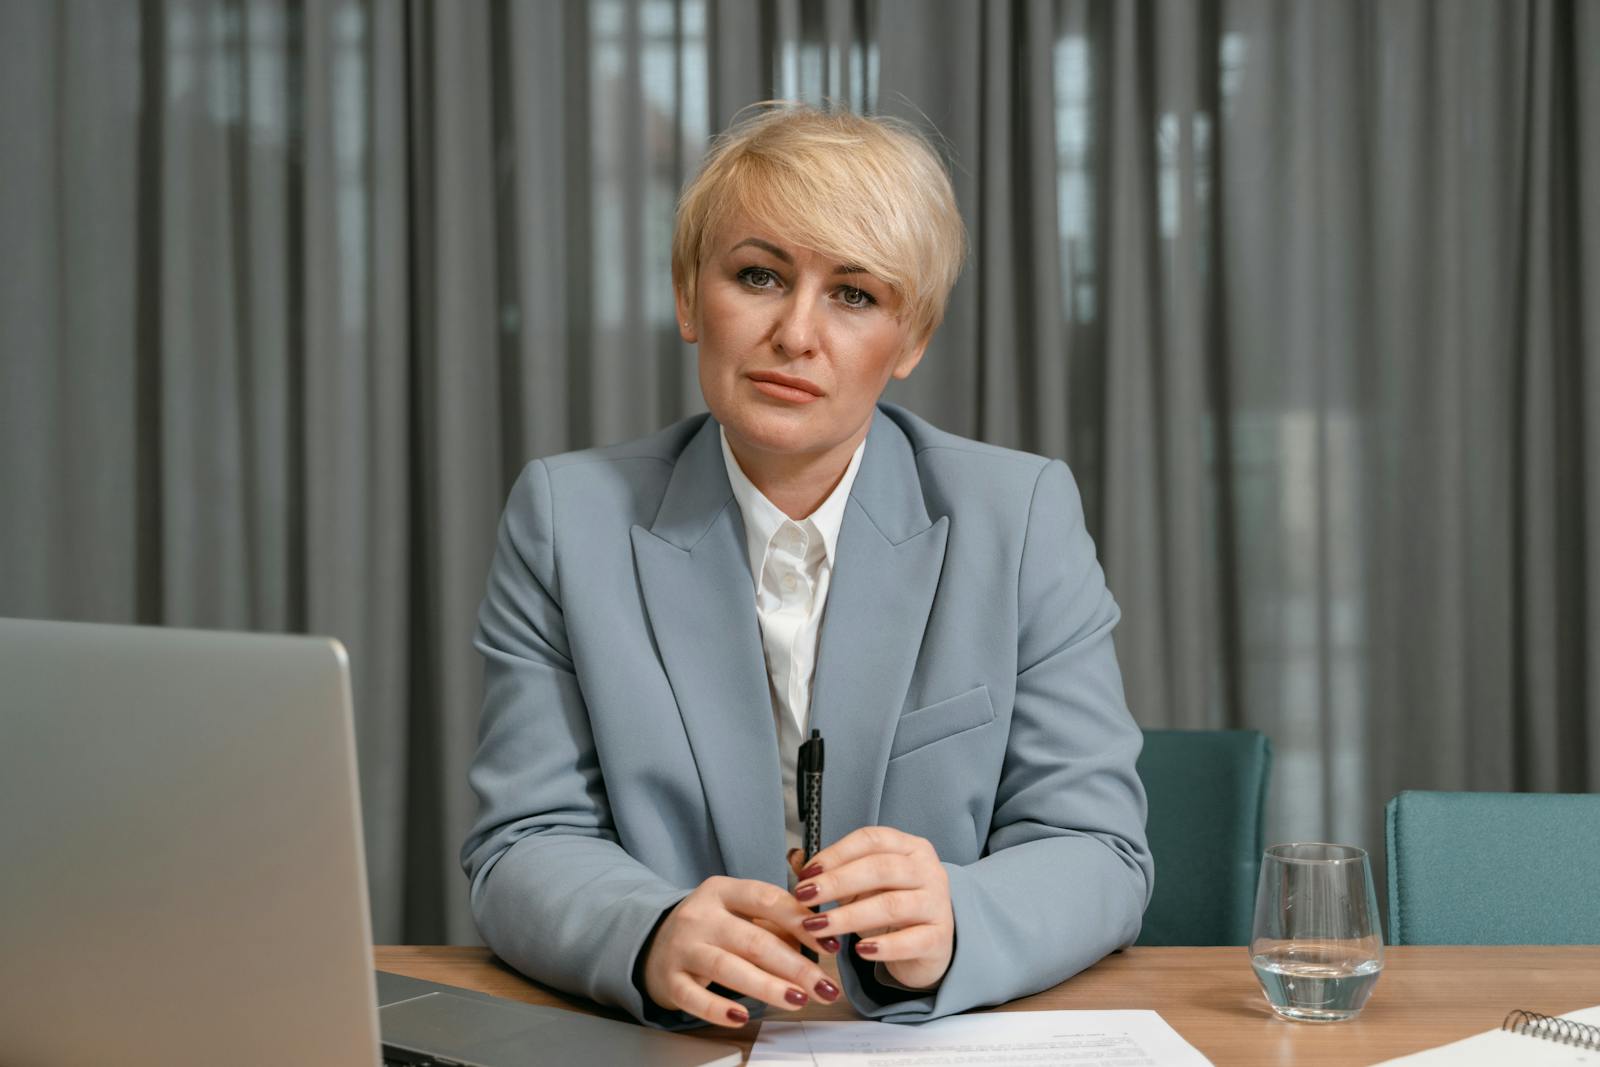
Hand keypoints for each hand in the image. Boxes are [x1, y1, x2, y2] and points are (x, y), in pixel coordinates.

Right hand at [642, 875, 841, 1026]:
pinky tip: (741, 1017)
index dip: (801, 921)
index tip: (830, 943)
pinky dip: (718, 1009)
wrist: (652, 943)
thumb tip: (820, 938)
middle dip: (795, 965)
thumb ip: (774, 921)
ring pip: (727, 968)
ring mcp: (682, 947)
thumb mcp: (737, 912)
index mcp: (722, 891)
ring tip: (797, 1000)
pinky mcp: (669, 980)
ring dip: (767, 986)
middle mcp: (700, 916)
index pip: (766, 899)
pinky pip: (694, 997)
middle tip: (824, 986)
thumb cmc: (709, 929)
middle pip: (753, 939)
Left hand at [791, 826, 953, 990]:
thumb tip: (795, 857)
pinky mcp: (939, 938)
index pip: (871, 840)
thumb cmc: (894, 909)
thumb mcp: (864, 886)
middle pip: (880, 869)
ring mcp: (937, 904)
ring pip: (892, 905)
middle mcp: (928, 870)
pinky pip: (911, 941)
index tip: (806, 873)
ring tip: (819, 926)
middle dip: (837, 882)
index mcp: (909, 847)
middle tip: (804, 896)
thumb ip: (832, 871)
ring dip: (849, 916)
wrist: (930, 945)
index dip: (836, 854)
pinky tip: (859, 950)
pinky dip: (884, 947)